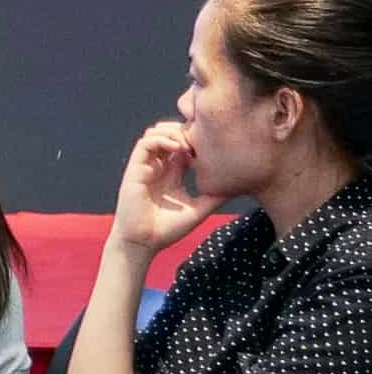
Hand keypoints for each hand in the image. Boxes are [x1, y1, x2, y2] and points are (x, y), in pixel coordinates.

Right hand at [115, 120, 218, 257]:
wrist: (144, 241)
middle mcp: (158, 166)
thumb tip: (237, 187)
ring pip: (155, 133)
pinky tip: (178, 148)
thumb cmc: (167, 229)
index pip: (182, 146)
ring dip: (173, 132)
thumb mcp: (199, 209)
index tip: (212, 149)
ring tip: (188, 145)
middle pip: (168, 133)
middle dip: (185, 131)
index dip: (195, 141)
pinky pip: (145, 143)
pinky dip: (161, 139)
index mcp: (171, 174)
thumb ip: (214, 197)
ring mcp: (146, 166)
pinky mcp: (136, 168)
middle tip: (201, 142)